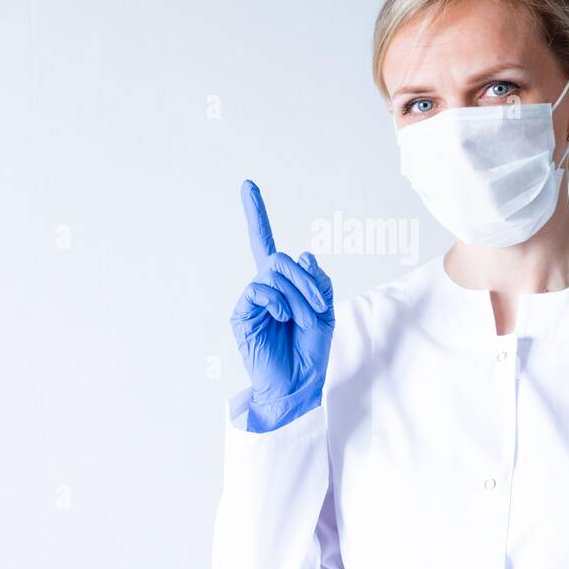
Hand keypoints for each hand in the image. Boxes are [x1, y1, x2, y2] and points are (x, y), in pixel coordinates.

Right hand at [230, 179, 333, 432]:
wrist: (299, 383)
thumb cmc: (311, 350)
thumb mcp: (326, 310)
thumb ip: (318, 280)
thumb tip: (303, 255)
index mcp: (283, 284)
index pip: (267, 243)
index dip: (257, 214)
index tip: (247, 185)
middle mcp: (264, 287)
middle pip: (281, 258)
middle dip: (305, 281)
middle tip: (316, 309)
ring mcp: (252, 300)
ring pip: (274, 273)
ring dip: (297, 296)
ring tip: (301, 321)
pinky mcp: (242, 314)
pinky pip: (259, 289)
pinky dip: (277, 300)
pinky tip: (282, 317)